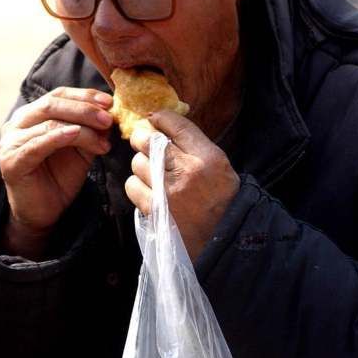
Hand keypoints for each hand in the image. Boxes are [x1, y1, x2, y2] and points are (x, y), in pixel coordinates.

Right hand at [0, 87, 112, 256]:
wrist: (43, 213)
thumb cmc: (60, 179)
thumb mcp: (80, 149)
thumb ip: (91, 130)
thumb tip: (111, 114)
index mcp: (32, 115)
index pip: (59, 95)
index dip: (84, 95)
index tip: (110, 102)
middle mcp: (17, 123)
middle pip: (52, 103)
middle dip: (85, 109)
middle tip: (108, 119)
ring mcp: (11, 141)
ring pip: (49, 122)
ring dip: (81, 126)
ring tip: (103, 134)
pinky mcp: (12, 161)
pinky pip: (38, 143)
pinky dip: (59, 136)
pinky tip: (76, 134)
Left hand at [125, 110, 239, 260]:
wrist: (224, 239)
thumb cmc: (223, 199)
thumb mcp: (220, 166)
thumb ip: (195, 145)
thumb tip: (165, 125)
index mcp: (208, 157)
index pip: (177, 125)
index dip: (160, 118)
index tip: (154, 118)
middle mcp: (186, 171)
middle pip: (148, 140)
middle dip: (142, 138)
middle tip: (144, 141)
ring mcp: (167, 191)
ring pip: (137, 162)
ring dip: (141, 165)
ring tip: (152, 172)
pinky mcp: (154, 209)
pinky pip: (132, 185)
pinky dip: (137, 185)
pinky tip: (148, 189)